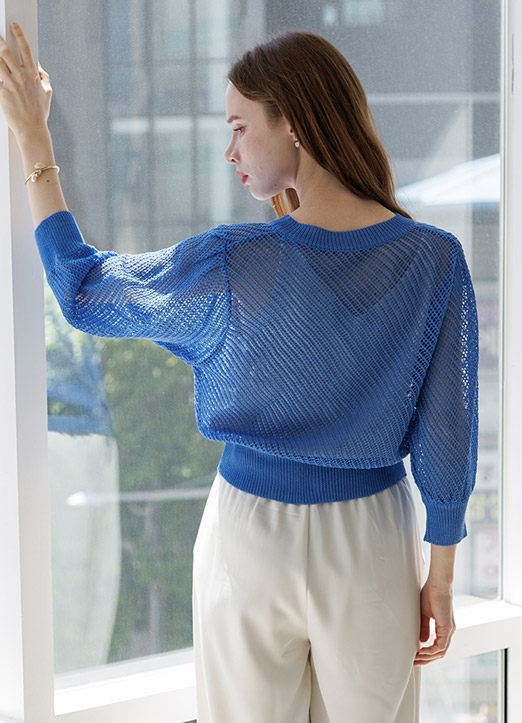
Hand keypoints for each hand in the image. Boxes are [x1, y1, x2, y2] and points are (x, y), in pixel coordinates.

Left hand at [0, 23, 51, 141]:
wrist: (32, 130)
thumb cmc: (40, 113)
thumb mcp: (48, 93)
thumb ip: (45, 77)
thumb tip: (39, 66)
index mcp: (33, 75)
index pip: (26, 49)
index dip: (19, 35)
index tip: (14, 26)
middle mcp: (21, 77)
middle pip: (6, 53)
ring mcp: (11, 85)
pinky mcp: (1, 93)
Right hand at [414, 580, 455, 665]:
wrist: (437, 583)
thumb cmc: (430, 594)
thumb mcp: (425, 614)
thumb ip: (424, 628)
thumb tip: (422, 642)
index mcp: (444, 628)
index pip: (437, 647)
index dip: (426, 654)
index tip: (414, 656)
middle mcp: (448, 631)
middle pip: (440, 653)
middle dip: (426, 659)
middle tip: (413, 662)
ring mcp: (449, 631)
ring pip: (441, 652)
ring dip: (428, 657)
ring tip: (415, 658)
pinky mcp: (447, 628)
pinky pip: (441, 646)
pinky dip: (430, 651)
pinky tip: (421, 651)